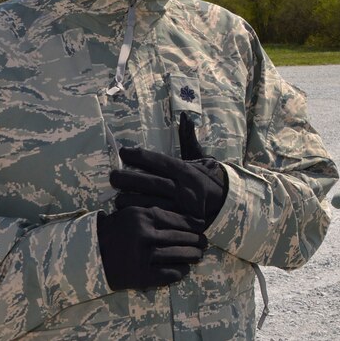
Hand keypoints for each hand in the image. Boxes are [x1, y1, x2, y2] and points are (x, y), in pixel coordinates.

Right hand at [96, 206, 206, 290]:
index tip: (202, 227)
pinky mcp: (140, 276)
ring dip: (192, 256)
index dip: (195, 225)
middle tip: (205, 243)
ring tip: (198, 255)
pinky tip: (184, 269)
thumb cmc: (115, 229)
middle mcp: (145, 234)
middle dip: (197, 241)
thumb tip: (190, 219)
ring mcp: (143, 256)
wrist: (89, 253)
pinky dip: (180, 271)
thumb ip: (157, 213)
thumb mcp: (134, 212)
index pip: (180, 220)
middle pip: (182, 237)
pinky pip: (169, 274)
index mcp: (144, 215)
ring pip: (178, 255)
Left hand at [111, 113, 227, 228]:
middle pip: (152, 182)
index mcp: (187, 171)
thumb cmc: (205, 178)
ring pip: (152, 203)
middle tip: (113, 176)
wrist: (226, 203)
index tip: (123, 152)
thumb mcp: (199, 157)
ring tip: (117, 198)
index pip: (160, 161)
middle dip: (130, 178)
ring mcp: (183, 208)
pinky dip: (142, 216)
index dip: (140, 156)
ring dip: (131, 200)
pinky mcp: (181, 224)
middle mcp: (186, 188)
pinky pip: (157, 220)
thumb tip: (185, 116)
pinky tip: (127, 214)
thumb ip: (188, 138)